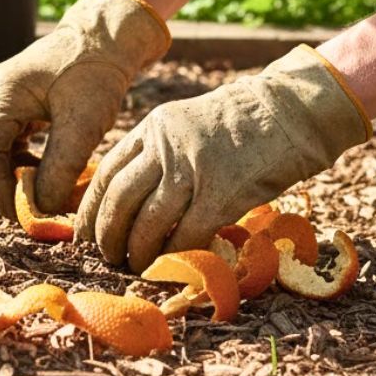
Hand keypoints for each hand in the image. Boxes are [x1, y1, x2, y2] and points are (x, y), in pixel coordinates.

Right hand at [0, 0, 169, 217]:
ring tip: (34, 192)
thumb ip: (61, 168)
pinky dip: (13, 159)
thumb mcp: (84, 124)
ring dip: (4, 172)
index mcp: (3, 94)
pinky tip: (38, 170)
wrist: (107, 37)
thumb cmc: (97, 74)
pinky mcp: (12, 98)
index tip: (21, 213)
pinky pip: (0, 136)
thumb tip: (40, 207)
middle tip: (24, 210)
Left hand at [75, 45, 371, 272]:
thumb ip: (158, 152)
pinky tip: (174, 264)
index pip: (106, 172)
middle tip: (107, 256)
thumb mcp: (186, 124)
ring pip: (148, 221)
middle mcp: (166, 147)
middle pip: (120, 199)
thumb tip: (133, 197)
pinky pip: (188, 234)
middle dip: (107, 234)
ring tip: (136, 265)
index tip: (85, 232)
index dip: (90, 208)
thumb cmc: (242, 121)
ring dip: (137, 251)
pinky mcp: (224, 193)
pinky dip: (176, 255)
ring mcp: (194, 169)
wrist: (290, 109)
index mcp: (153, 128)